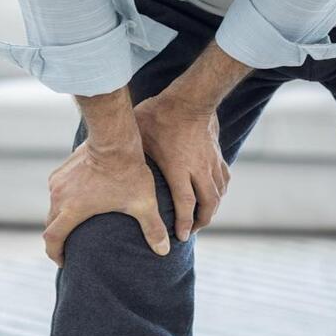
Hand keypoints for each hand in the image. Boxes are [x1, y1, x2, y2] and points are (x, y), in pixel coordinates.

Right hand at [44, 138, 169, 266]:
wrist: (115, 140)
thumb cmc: (128, 173)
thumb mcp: (142, 204)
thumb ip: (153, 229)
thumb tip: (165, 251)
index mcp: (72, 210)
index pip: (52, 239)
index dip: (55, 253)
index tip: (63, 262)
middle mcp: (59, 197)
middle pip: (50, 225)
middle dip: (57, 239)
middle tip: (67, 249)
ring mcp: (58, 182)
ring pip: (52, 207)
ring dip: (60, 218)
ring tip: (73, 225)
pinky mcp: (61, 170)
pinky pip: (57, 191)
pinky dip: (63, 201)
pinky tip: (76, 201)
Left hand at [135, 91, 229, 241]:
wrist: (190, 98)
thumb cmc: (159, 116)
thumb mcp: (139, 137)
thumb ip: (131, 156)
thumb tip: (111, 167)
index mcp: (178, 168)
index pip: (185, 204)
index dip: (185, 224)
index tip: (181, 237)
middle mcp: (198, 168)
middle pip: (208, 204)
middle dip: (201, 222)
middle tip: (193, 231)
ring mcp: (210, 161)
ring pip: (218, 193)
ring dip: (212, 209)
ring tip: (203, 217)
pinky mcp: (217, 154)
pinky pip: (224, 178)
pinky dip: (220, 191)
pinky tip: (215, 195)